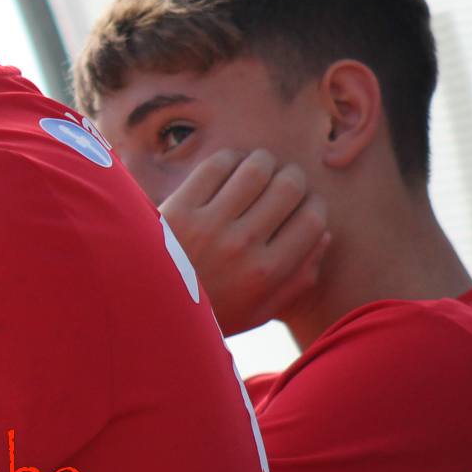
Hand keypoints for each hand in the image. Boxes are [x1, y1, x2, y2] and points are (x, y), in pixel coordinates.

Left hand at [159, 149, 328, 335]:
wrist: (147, 310)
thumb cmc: (209, 312)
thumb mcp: (259, 311)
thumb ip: (297, 279)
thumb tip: (324, 236)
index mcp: (266, 273)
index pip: (312, 221)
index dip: (316, 203)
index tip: (306, 201)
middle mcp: (242, 246)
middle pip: (288, 188)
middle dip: (292, 176)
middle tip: (284, 178)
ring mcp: (208, 225)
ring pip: (254, 169)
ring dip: (262, 161)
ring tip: (257, 167)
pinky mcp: (179, 208)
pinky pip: (215, 166)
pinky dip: (229, 158)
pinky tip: (228, 166)